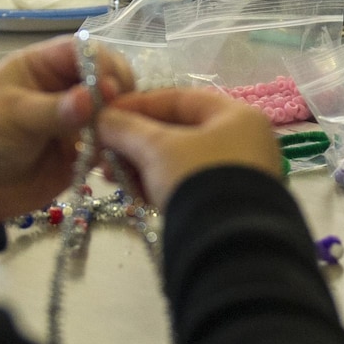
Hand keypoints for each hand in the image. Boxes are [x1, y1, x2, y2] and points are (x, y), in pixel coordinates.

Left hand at [0, 37, 132, 220]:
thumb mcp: (15, 115)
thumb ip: (56, 109)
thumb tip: (94, 97)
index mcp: (44, 66)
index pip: (84, 51)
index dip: (103, 64)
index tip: (112, 87)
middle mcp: (65, 88)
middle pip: (107, 79)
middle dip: (119, 93)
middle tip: (121, 114)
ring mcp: (76, 120)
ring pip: (113, 112)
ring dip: (121, 122)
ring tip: (119, 137)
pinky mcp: (81, 150)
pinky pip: (109, 144)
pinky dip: (117, 148)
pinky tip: (116, 156)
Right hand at [97, 86, 281, 207]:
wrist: (228, 244)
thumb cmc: (196, 179)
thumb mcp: (157, 149)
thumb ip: (126, 128)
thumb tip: (101, 118)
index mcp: (235, 116)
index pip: (179, 99)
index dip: (137, 104)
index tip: (105, 114)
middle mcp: (242, 141)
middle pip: (176, 131)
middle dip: (134, 141)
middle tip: (102, 152)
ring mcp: (235, 175)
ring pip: (178, 160)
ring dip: (140, 165)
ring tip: (109, 176)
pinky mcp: (224, 204)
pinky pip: (185, 184)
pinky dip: (157, 185)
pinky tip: (130, 192)